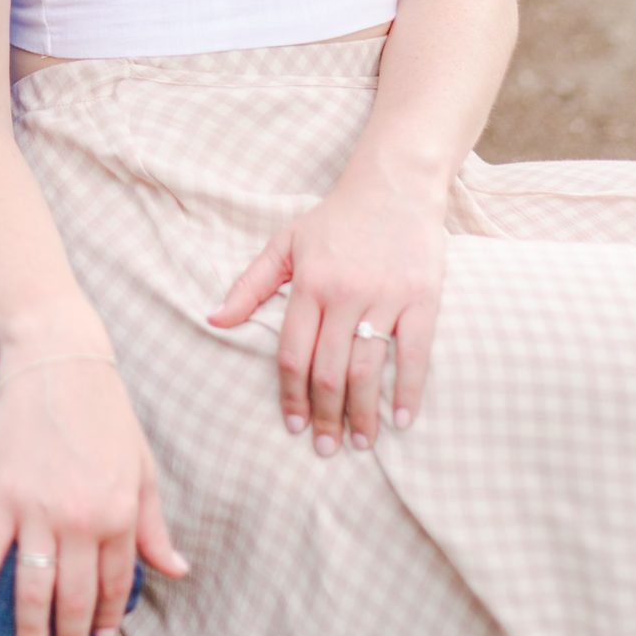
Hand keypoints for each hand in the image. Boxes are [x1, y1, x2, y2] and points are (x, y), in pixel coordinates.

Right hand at [0, 354, 187, 635]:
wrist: (58, 357)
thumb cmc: (104, 411)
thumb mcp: (140, 466)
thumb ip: (153, 525)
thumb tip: (177, 571)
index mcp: (120, 512)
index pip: (114, 586)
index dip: (103, 620)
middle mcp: (83, 518)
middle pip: (73, 597)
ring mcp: (39, 507)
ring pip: (33, 587)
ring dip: (29, 628)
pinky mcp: (2, 491)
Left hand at [209, 175, 445, 453]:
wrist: (394, 185)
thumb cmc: (336, 219)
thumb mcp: (285, 243)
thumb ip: (250, 284)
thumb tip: (213, 319)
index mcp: (309, 284)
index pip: (293, 353)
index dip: (291, 395)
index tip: (293, 426)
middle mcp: (345, 294)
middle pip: (329, 371)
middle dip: (325, 416)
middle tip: (325, 450)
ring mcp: (385, 298)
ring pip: (369, 370)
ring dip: (362, 415)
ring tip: (358, 444)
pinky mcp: (422, 298)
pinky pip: (416, 355)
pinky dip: (409, 391)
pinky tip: (401, 420)